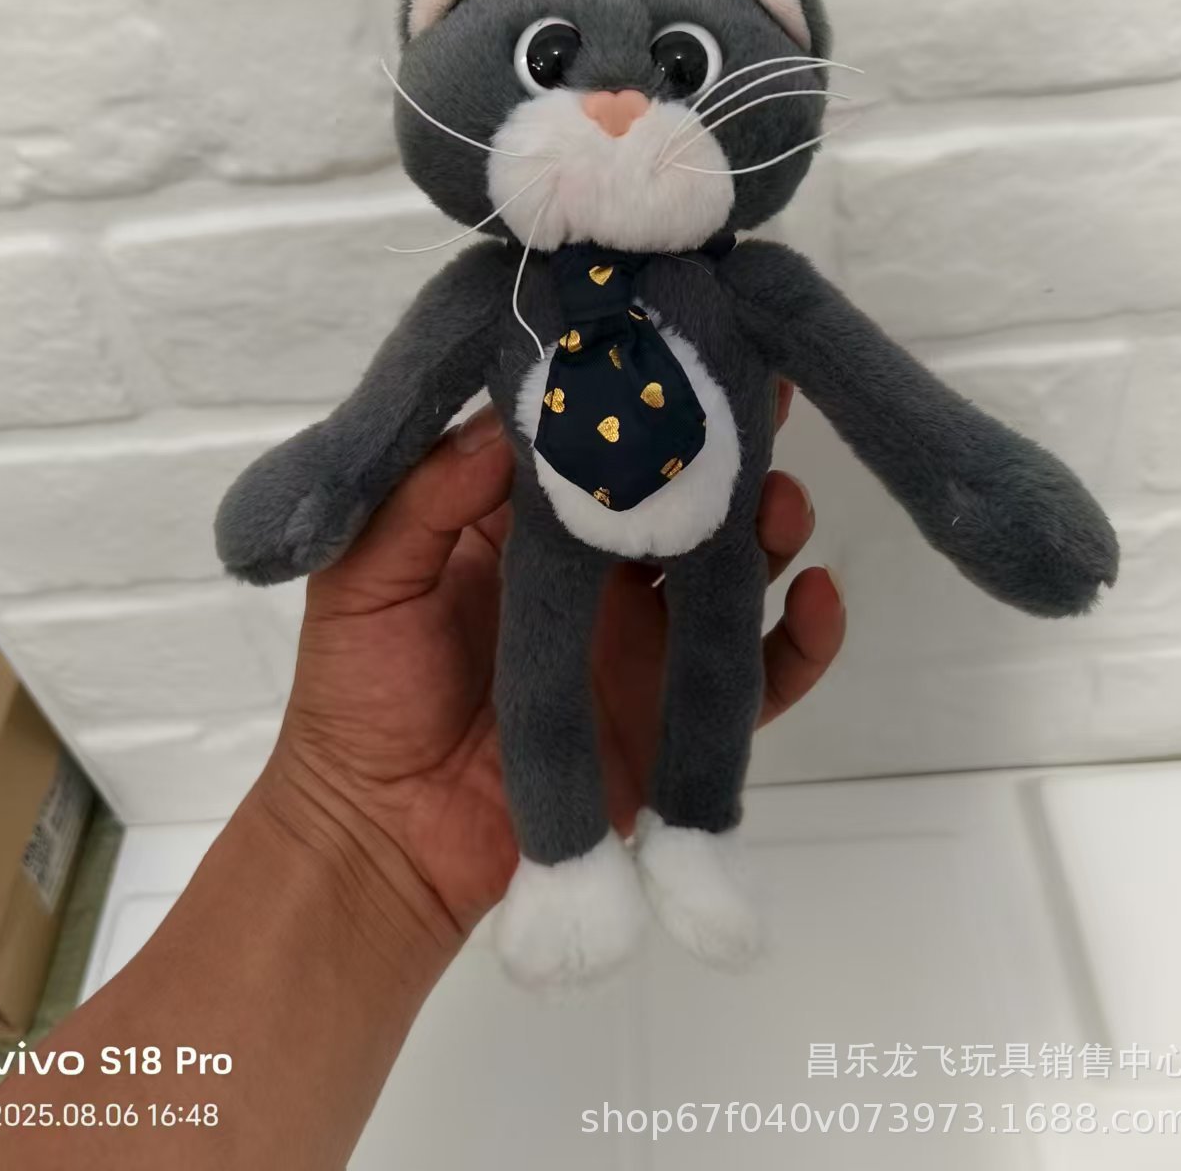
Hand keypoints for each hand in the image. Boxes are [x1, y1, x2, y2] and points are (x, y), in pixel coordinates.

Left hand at [262, 388, 844, 947]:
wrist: (383, 833)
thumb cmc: (361, 692)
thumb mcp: (367, 574)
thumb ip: (427, 493)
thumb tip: (517, 415)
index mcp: (524, 529)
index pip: (595, 448)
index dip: (637, 401)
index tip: (683, 347)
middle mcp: (594, 577)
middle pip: (676, 500)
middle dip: (724, 449)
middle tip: (765, 403)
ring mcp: (641, 645)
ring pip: (729, 573)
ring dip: (770, 530)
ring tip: (783, 501)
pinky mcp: (672, 718)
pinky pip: (756, 678)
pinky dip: (802, 640)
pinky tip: (820, 595)